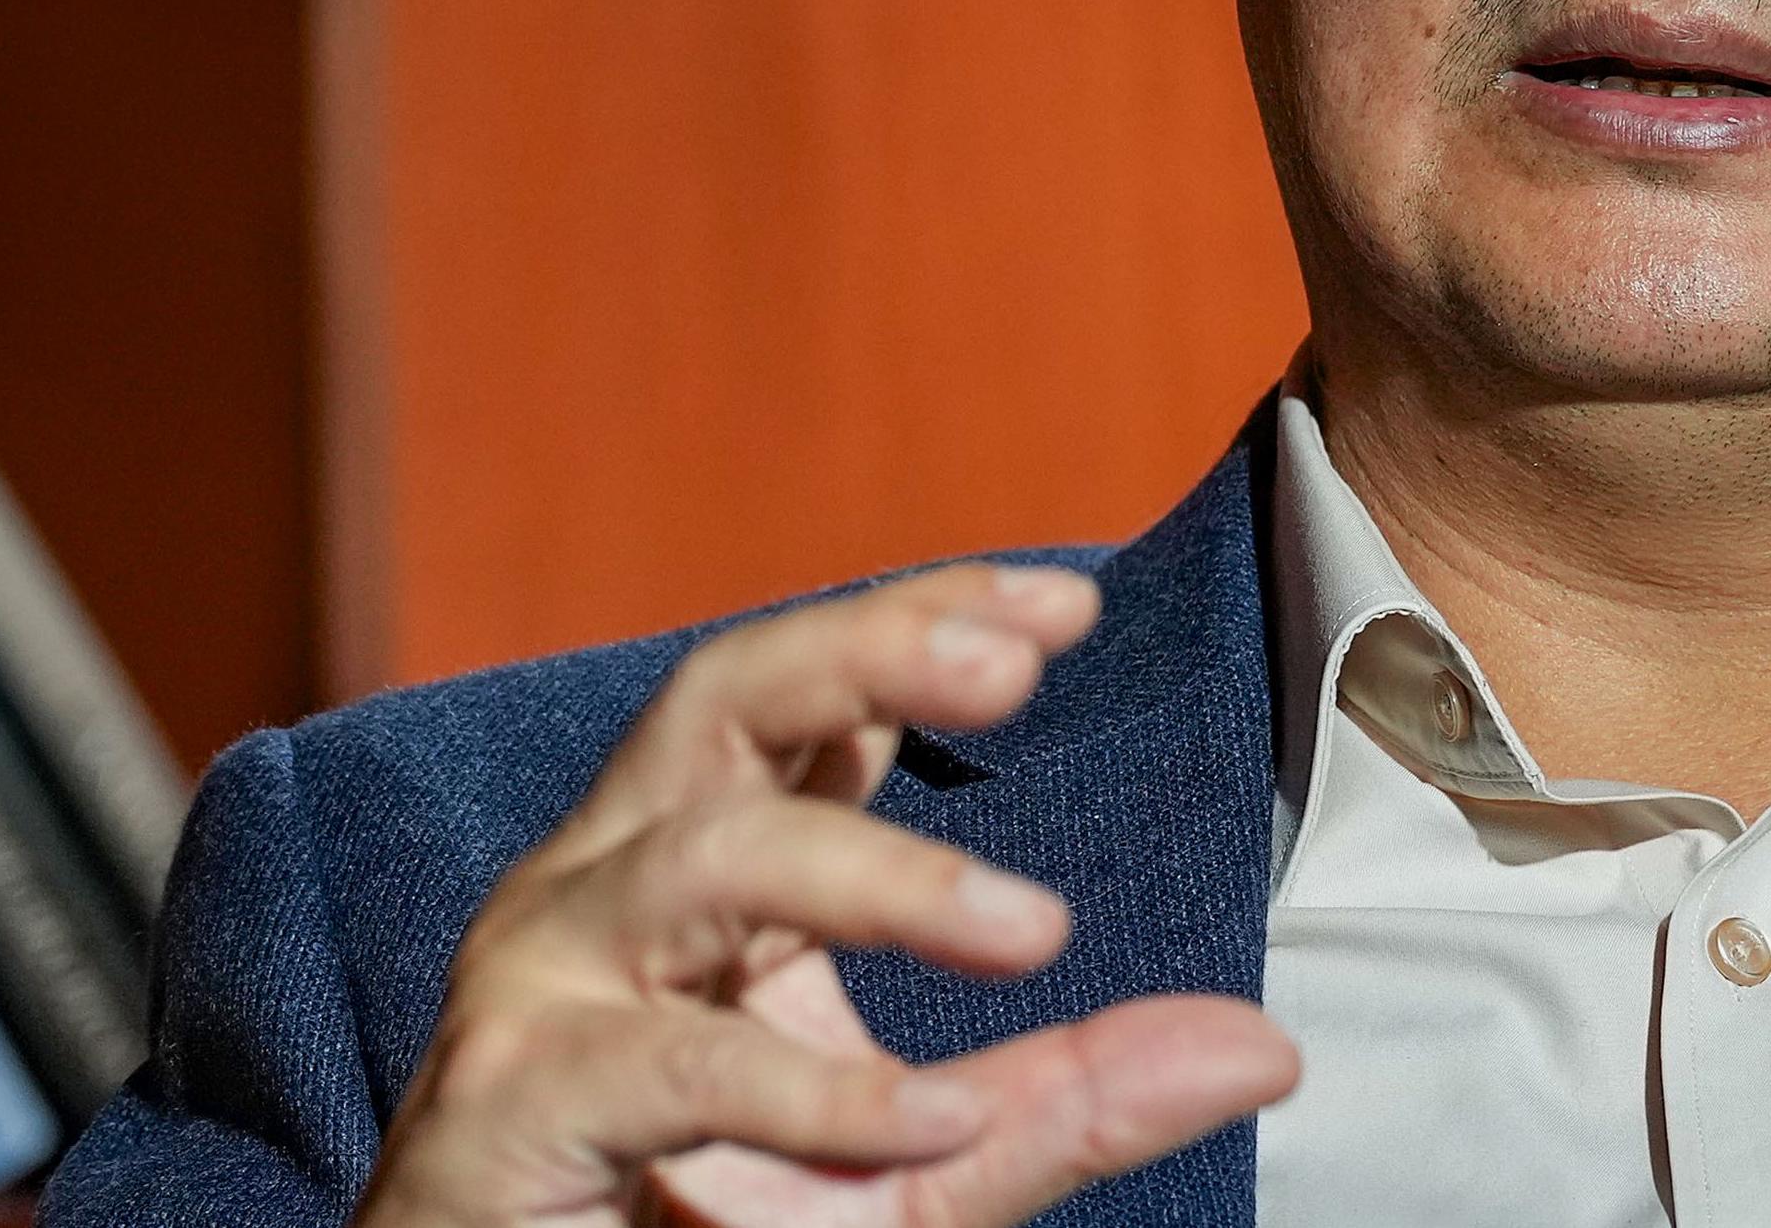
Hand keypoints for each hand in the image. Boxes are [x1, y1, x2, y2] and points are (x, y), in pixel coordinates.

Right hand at [353, 565, 1299, 1226]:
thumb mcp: (926, 1167)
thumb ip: (1075, 1099)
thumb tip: (1266, 1056)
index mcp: (698, 872)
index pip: (807, 694)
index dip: (922, 622)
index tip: (1070, 603)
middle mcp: (605, 893)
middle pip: (723, 696)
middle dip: (867, 650)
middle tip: (1013, 662)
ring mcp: (540, 986)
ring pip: (705, 855)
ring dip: (877, 874)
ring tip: (1031, 925)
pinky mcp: (504, 1104)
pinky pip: (669, 1064)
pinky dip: (812, 1091)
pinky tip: (930, 1112)